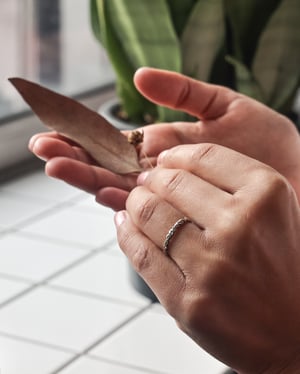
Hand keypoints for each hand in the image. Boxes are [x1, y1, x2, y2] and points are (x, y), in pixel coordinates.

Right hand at [29, 67, 299, 209]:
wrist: (294, 179)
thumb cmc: (267, 145)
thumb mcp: (225, 107)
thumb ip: (183, 93)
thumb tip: (138, 77)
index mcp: (166, 144)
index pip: (117, 138)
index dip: (87, 132)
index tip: (56, 125)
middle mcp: (160, 172)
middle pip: (109, 163)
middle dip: (76, 154)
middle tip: (41, 147)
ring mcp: (167, 195)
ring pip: (118, 185)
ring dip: (86, 175)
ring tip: (54, 163)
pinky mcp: (179, 214)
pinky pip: (143, 207)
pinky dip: (118, 198)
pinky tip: (97, 189)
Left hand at [114, 143, 299, 372]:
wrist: (291, 332)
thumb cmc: (278, 267)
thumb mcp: (271, 212)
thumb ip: (229, 183)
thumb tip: (166, 164)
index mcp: (266, 195)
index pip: (203, 156)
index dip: (174, 156)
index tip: (164, 162)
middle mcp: (240, 225)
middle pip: (171, 182)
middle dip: (151, 180)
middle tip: (147, 185)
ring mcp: (212, 265)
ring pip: (148, 213)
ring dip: (135, 204)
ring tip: (137, 205)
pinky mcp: (187, 301)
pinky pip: (140, 254)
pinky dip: (126, 233)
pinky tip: (126, 225)